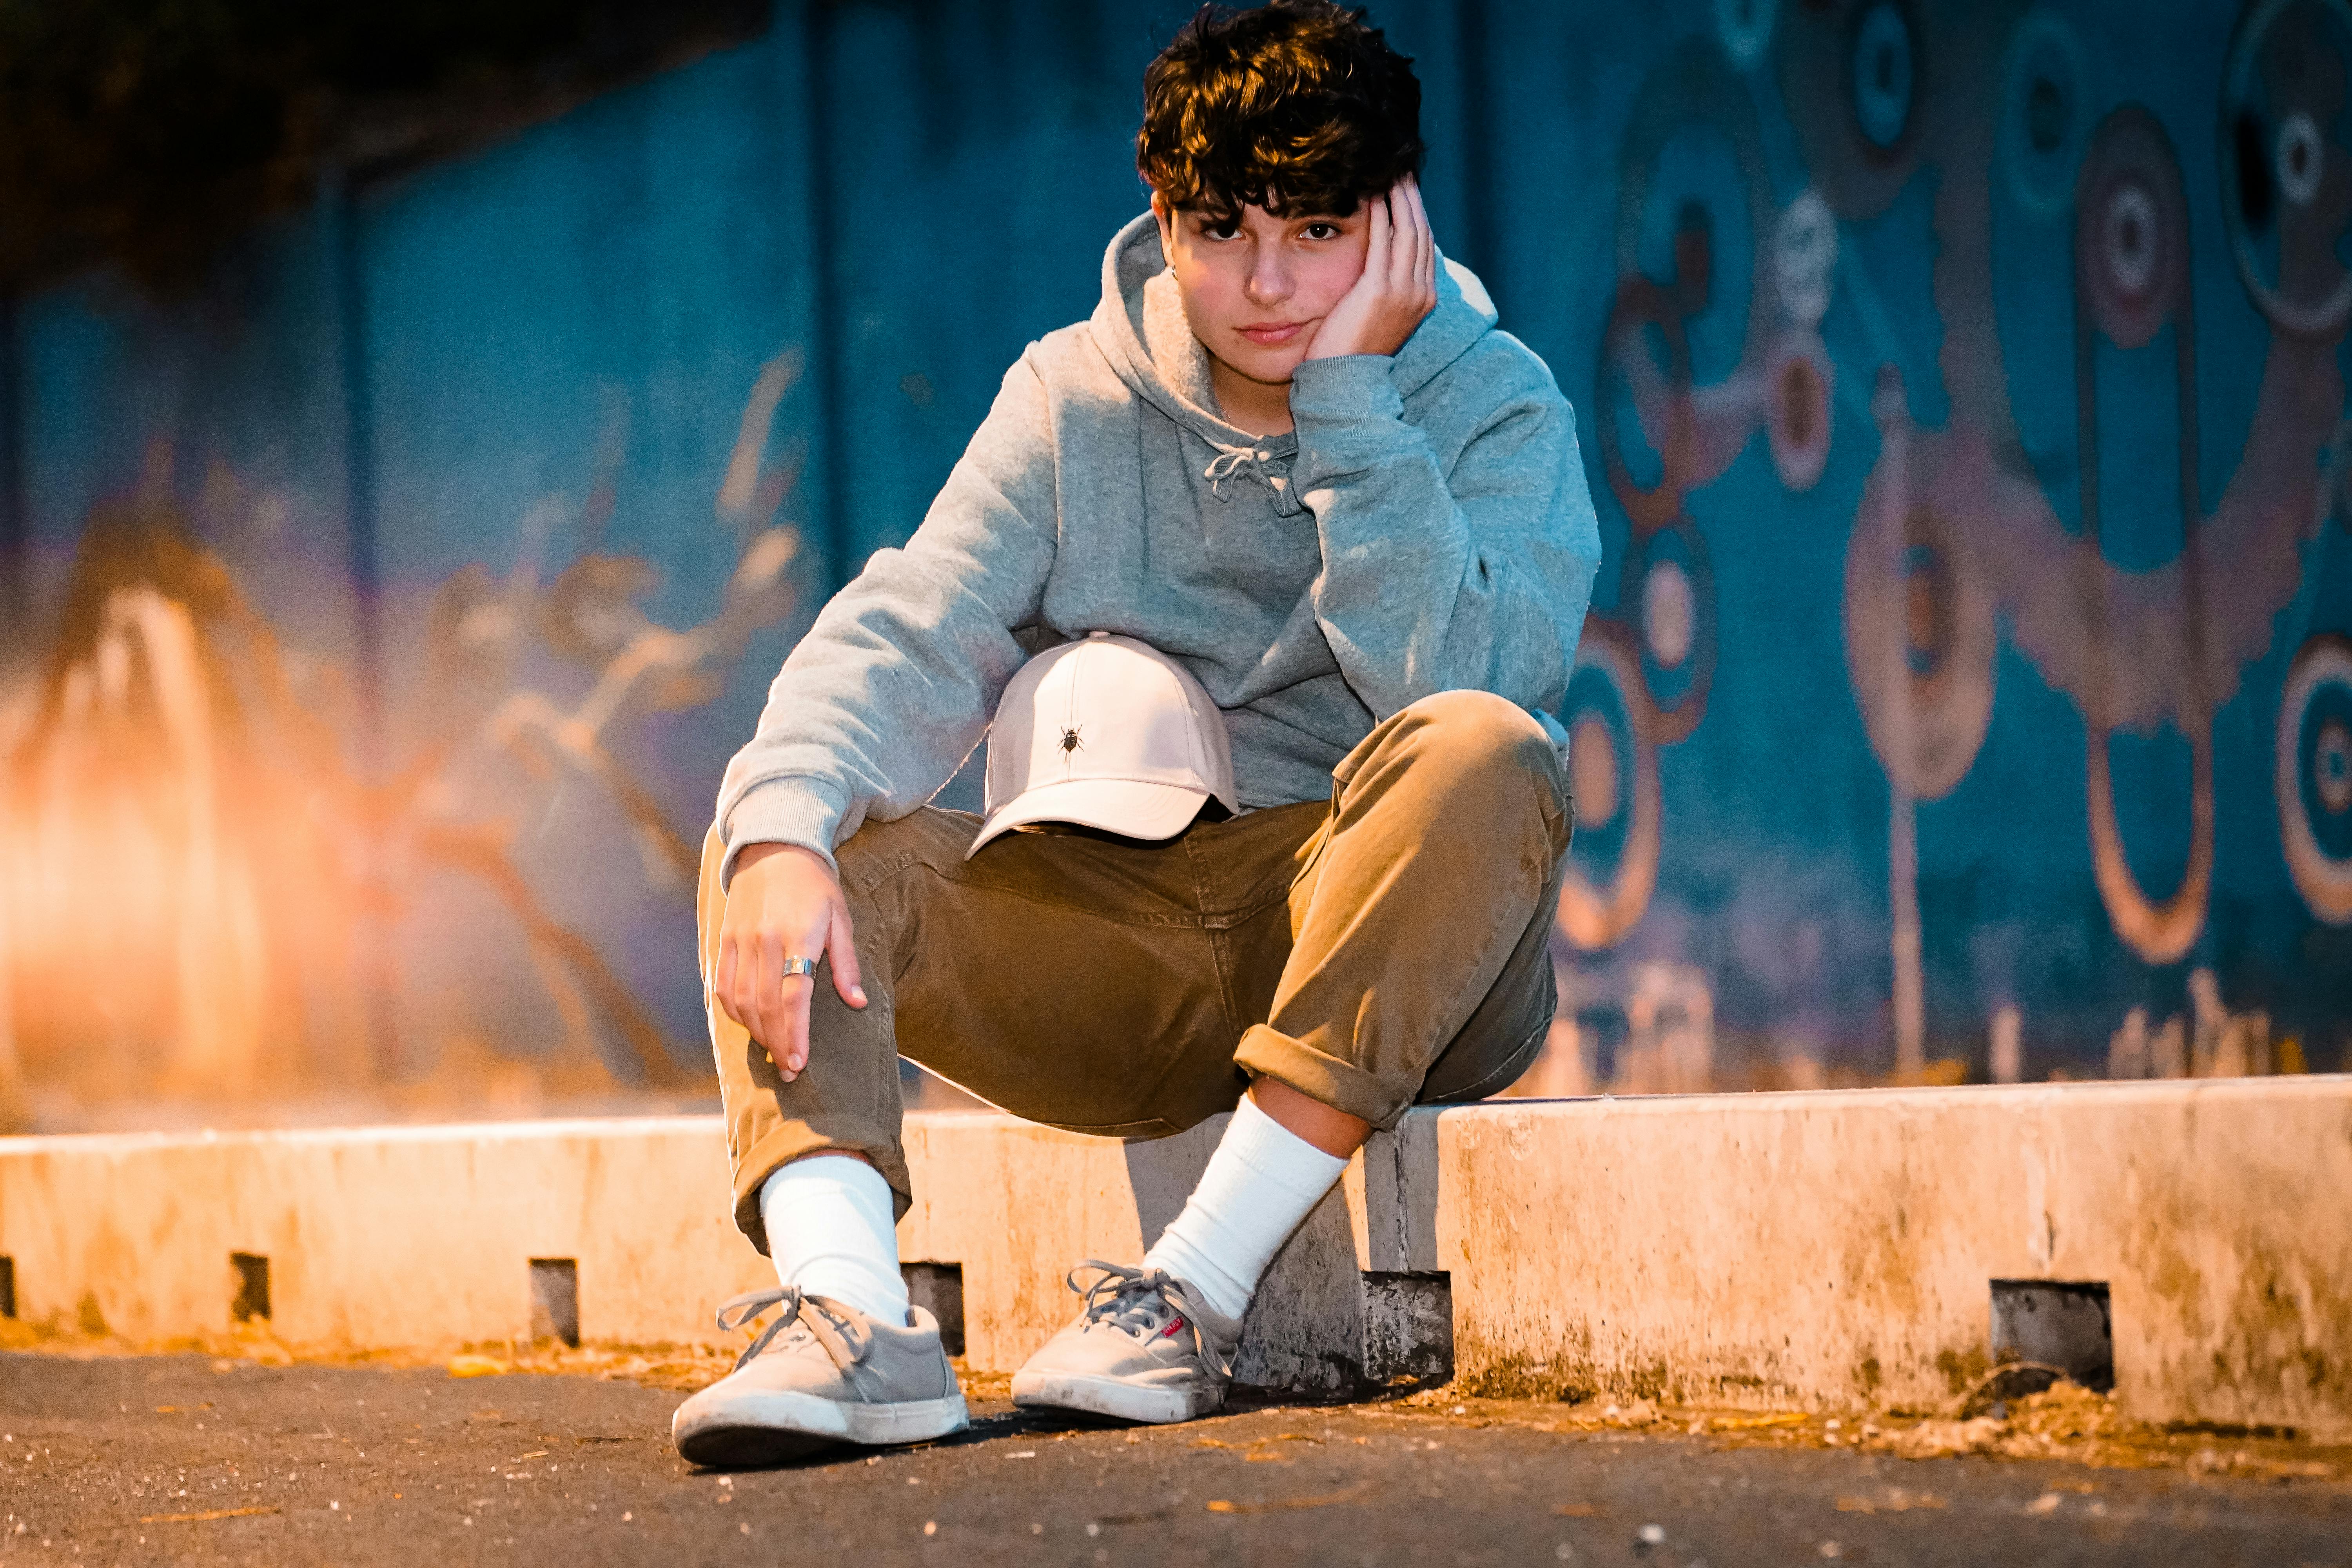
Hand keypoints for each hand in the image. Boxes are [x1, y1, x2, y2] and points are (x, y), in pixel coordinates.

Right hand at [713, 842, 865, 1080]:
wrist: (774, 845)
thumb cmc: (815, 885)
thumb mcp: (840, 919)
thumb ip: (845, 964)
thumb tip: (857, 1003)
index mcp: (798, 937)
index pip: (792, 998)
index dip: (794, 1035)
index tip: (799, 1064)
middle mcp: (764, 941)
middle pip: (765, 1007)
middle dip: (777, 1043)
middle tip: (790, 1072)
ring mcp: (739, 941)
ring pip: (740, 1001)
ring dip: (756, 1032)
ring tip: (774, 1050)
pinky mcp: (724, 940)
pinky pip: (722, 985)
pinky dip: (734, 1011)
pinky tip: (750, 1024)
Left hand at [1303, 175, 1436, 361]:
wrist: (1345, 382)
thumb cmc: (1353, 349)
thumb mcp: (1379, 314)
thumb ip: (1386, 286)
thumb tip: (1380, 259)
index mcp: (1424, 298)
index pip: (1425, 244)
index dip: (1418, 213)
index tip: (1407, 189)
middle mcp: (1421, 292)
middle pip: (1421, 231)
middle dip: (1412, 198)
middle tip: (1402, 170)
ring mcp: (1404, 291)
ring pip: (1407, 231)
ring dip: (1399, 198)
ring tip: (1389, 173)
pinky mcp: (1380, 290)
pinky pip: (1383, 241)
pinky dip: (1380, 215)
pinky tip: (1373, 195)